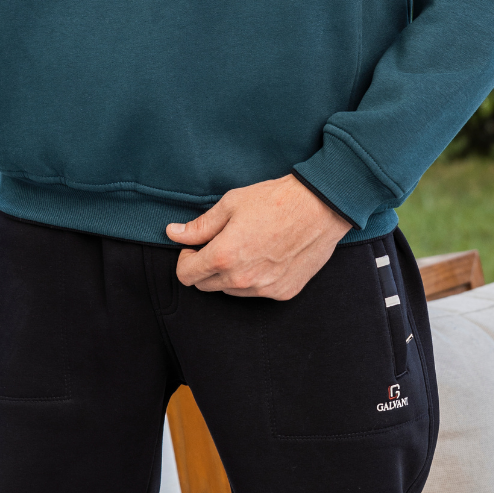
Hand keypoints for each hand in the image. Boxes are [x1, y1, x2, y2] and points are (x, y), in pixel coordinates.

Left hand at [167, 174, 352, 300]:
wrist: (320, 207)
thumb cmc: (274, 200)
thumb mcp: (231, 204)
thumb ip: (199, 225)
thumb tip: (173, 233)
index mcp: (224, 256)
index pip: (186, 275)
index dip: (185, 258)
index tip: (194, 246)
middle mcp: (242, 279)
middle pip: (205, 285)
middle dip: (204, 266)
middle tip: (219, 243)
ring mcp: (264, 289)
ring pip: (230, 290)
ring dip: (229, 274)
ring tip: (245, 246)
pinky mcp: (283, 292)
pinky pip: (256, 292)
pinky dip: (253, 278)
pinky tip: (265, 255)